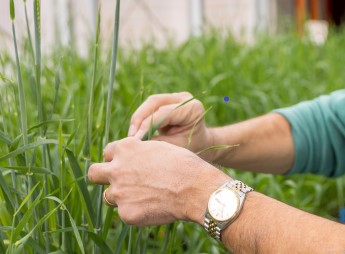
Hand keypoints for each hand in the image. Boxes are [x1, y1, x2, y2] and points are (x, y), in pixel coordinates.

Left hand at [88, 137, 230, 225]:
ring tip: (143, 196)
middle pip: (94, 173)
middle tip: (117, 181)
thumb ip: (138, 152)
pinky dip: (135, 211)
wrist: (196, 188)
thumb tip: (131, 159)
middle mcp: (117, 169)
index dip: (117, 158)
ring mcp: (119, 193)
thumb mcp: (158, 148)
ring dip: (121, 196)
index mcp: (125, 149)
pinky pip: (124, 212)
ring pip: (109, 196)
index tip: (125, 164)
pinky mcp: (126, 213)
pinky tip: (153, 207)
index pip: (108, 152)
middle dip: (102, 176)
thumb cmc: (182, 165)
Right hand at [128, 92, 213, 160]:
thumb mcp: (177, 147)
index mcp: (193, 108)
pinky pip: (150, 106)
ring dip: (138, 118)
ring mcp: (175, 97)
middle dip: (139, 118)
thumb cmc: (192, 146)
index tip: (135, 139)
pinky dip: (141, 118)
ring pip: (150, 102)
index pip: (164, 112)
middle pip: (155, 102)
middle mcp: (184, 98)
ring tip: (132, 134)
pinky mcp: (167, 99)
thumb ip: (159, 142)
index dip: (147, 124)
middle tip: (131, 135)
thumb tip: (136, 141)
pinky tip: (135, 130)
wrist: (201, 141)